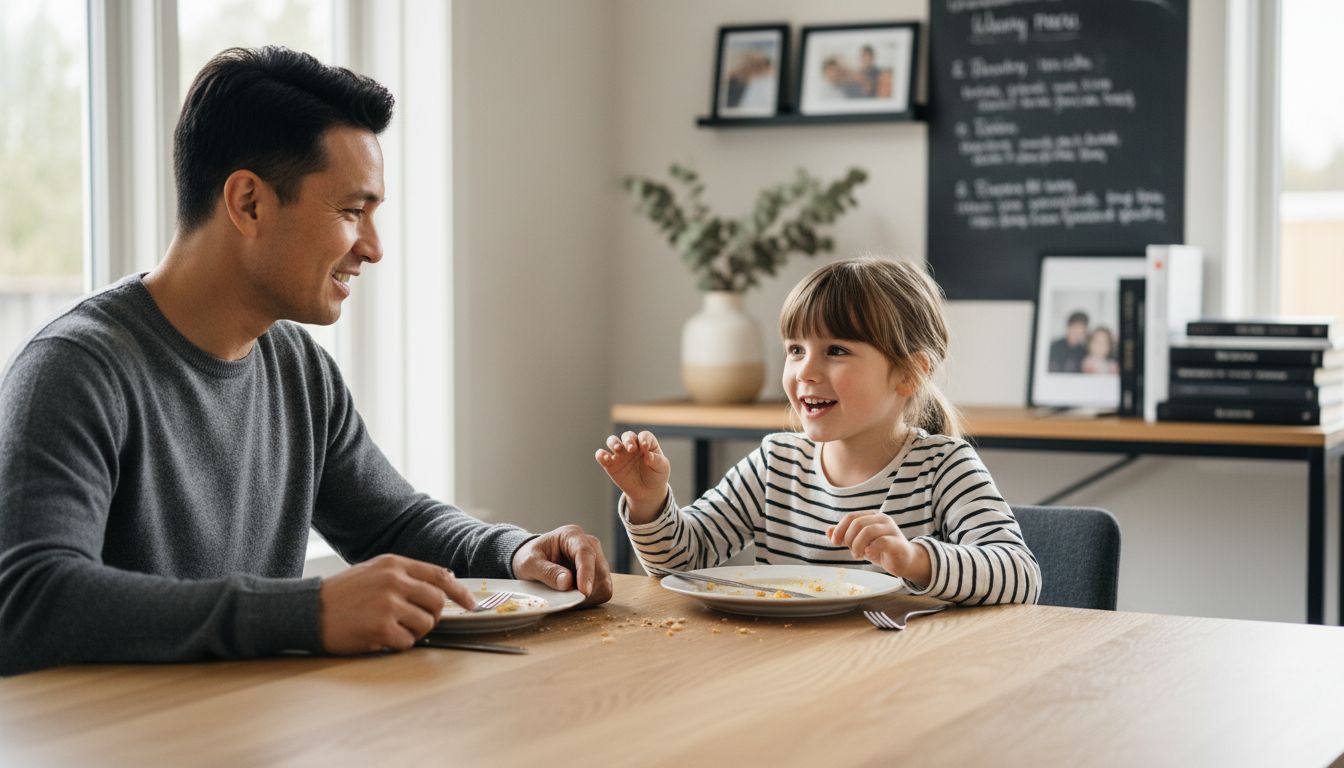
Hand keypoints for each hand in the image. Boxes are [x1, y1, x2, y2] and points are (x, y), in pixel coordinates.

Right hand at [318, 554, 474, 653]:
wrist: (308, 610)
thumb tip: (444, 580)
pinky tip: (380, 637)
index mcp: (394, 564)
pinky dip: (398, 644)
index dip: (461, 592)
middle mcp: (394, 581)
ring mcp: (388, 604)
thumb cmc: (342, 593)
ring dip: (414, 631)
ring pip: (426, 624)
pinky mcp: (381, 627)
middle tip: (415, 621)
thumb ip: (407, 574)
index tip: (472, 604)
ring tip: (392, 628)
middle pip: (438, 602)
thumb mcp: (374, 570)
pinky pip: (407, 642)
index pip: (440, 576)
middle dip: (433, 616)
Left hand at [512, 524, 613, 606]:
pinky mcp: (598, 573)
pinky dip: (591, 599)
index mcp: (571, 535)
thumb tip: (567, 582)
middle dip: (587, 588)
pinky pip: (603, 590)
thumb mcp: (530, 564)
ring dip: (589, 596)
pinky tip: (574, 597)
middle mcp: (589, 544)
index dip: (586, 573)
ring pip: (604, 582)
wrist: (533, 560)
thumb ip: (547, 572)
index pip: (586, 553)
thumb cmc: (530, 557)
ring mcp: (596, 559)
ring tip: (568, 597)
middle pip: (600, 569)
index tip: (584, 592)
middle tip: (567, 599)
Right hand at [594, 430, 670, 522]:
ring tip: (618, 449)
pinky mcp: (610, 464)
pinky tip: (606, 459)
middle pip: (627, 435)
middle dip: (628, 439)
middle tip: (631, 449)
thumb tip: (647, 455)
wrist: (647, 492)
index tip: (645, 447)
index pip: (644, 436)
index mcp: (646, 443)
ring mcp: (620, 454)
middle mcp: (632, 446)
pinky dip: (601, 455)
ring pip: (612, 441)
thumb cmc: (656, 475)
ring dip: (614, 442)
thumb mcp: (662, 467)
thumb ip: (656, 459)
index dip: (644, 439)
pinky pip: (601, 455)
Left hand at [827, 512, 930, 584]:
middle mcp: (882, 519)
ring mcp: (891, 529)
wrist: (904, 561)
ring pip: (868, 531)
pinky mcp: (897, 542)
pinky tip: (870, 556)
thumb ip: (845, 536)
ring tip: (858, 555)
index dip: (840, 529)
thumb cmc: (880, 550)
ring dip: (858, 545)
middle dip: (849, 539)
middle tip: (852, 551)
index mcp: (872, 516)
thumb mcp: (860, 543)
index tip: (835, 542)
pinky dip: (871, 550)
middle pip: (858, 523)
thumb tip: (827, 531)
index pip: (851, 517)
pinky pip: (881, 542)